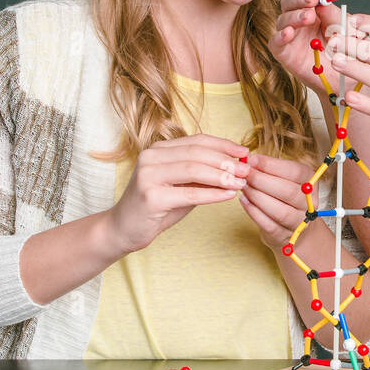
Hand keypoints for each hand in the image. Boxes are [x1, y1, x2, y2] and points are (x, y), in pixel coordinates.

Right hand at [106, 134, 249, 254]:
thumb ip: (202, 175)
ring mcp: (148, 175)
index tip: (244, 152)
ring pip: (194, 170)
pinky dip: (212, 194)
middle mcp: (151, 157)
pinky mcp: (150, 197)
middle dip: (226, 161)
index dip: (223, 145)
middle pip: (197, 153)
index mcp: (158, 149)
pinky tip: (229, 195)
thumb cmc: (156, 206)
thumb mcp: (181, 185)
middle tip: (247, 170)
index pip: (197, 141)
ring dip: (222, 176)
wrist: (123, 229)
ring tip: (241, 182)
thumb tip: (236, 166)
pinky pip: (189, 193)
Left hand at [236, 152, 315, 249]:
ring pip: (280, 211)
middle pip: (288, 192)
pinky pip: (269, 225)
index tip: (253, 159)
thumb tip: (250, 161)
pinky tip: (244, 201)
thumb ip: (271, 170)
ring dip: (258, 197)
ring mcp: (299, 221)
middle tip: (245, 174)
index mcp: (311, 182)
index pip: (295, 172)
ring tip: (244, 187)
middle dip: (262, 181)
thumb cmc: (286, 198)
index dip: (272, 165)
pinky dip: (254, 212)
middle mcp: (309, 203)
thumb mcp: (284, 179)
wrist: (296, 228)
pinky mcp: (285, 236)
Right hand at [269, 0, 360, 95]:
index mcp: (315, 7)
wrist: (348, 79)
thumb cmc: (350, 52)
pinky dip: (280, 36)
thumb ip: (336, 17)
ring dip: (294, 15)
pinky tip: (288, 33)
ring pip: (282, 19)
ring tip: (308, 17)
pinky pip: (275, 42)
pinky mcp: (284, 54)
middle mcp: (299, 18)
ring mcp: (291, 35)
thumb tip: (323, 2)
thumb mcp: (349, 31)